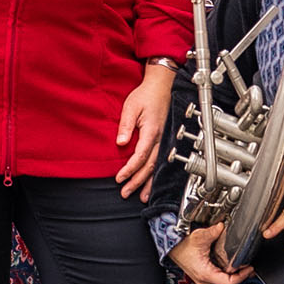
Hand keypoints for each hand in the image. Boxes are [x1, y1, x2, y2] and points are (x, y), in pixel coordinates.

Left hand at [115, 60, 178, 191]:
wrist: (162, 86)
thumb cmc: (146, 95)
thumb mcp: (131, 106)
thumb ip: (125, 126)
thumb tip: (120, 143)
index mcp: (151, 131)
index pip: (140, 155)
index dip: (130, 169)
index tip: (119, 178)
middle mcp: (160, 138)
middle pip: (149, 166)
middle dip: (137, 182)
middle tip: (126, 193)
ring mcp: (164, 140)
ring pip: (157, 166)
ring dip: (148, 183)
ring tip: (141, 197)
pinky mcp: (164, 139)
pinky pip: (160, 161)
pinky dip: (155, 174)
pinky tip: (151, 183)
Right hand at [169, 226, 246, 283]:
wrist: (171, 247)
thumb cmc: (182, 246)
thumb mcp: (199, 237)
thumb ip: (213, 232)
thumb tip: (222, 227)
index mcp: (205, 274)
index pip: (229, 283)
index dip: (242, 276)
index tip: (249, 268)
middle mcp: (205, 280)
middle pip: (228, 283)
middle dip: (240, 275)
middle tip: (249, 266)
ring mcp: (204, 279)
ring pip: (224, 281)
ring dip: (234, 274)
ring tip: (243, 265)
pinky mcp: (203, 275)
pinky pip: (219, 277)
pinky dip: (227, 272)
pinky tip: (233, 265)